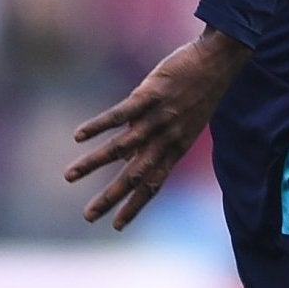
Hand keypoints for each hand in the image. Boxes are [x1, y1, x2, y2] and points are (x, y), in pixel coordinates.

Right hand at [66, 29, 251, 229]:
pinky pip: (121, 114)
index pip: (153, 185)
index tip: (117, 226)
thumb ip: (155, 141)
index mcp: (176, 148)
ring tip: (69, 176)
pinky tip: (78, 136)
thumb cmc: (199, 91)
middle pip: (136, 176)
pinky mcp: (151, 94)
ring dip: (94, 163)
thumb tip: (127, 157)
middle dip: (111, 198)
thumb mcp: (183, 123)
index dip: (135, 206)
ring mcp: (159, 117)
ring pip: (122, 146)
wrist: (219, 61)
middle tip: (88, 216)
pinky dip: (99, 126)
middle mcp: (167, 138)